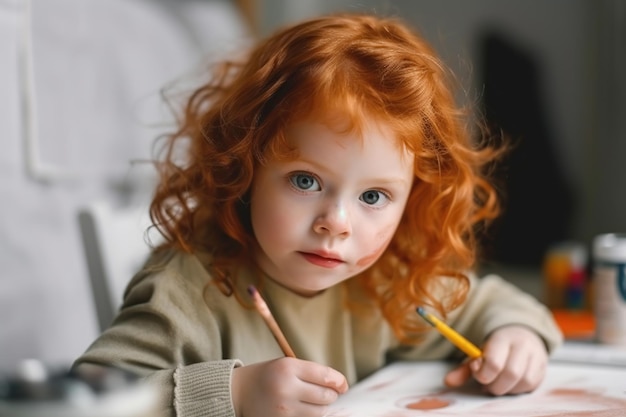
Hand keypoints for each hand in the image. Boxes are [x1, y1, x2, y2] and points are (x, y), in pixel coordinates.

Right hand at [231, 357, 347, 416]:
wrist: (238, 393)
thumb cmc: (269, 376)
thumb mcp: (287, 365)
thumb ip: (312, 373)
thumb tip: (340, 386)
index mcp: (288, 367)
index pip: (326, 376)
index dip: (340, 381)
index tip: (343, 385)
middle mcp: (286, 388)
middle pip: (326, 396)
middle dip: (330, 395)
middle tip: (326, 393)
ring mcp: (284, 409)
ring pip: (320, 413)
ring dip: (321, 408)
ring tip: (312, 402)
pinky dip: (310, 416)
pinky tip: (304, 410)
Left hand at [443, 325, 547, 395]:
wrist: (521, 332)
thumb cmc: (496, 347)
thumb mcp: (480, 352)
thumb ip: (465, 367)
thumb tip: (448, 381)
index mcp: (503, 337)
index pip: (494, 362)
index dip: (483, 374)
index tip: (477, 372)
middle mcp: (523, 345)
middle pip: (510, 374)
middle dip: (495, 384)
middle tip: (486, 384)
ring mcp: (536, 356)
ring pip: (523, 382)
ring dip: (506, 388)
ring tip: (497, 383)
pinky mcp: (543, 368)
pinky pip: (532, 386)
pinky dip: (518, 389)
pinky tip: (509, 384)